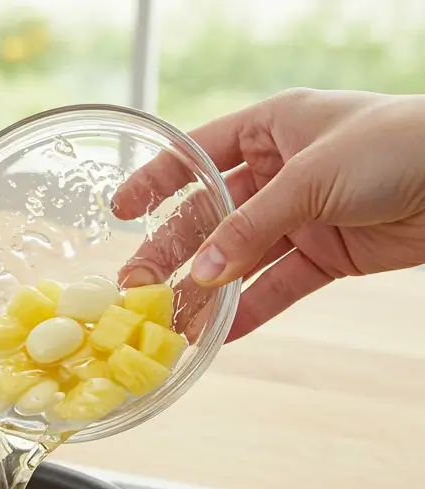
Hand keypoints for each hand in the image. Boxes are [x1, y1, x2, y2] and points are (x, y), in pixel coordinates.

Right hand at [114, 89, 424, 339]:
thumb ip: (248, 229)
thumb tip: (200, 277)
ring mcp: (302, 216)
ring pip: (239, 259)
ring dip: (205, 291)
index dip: (157, 181)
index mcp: (274, 128)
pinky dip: (249, 311)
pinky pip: (277, 287)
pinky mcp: (326, 255)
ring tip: (168, 320)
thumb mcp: (310, 178)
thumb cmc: (397, 146)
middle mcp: (282, 171)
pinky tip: (219, 334)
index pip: (199, 154)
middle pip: (211, 216)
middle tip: (136, 287)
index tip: (118, 209)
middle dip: (173, 253)